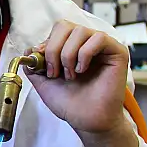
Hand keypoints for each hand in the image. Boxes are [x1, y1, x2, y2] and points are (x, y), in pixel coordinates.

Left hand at [26, 21, 138, 146]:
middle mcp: (86, 43)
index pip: (57, 30)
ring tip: (70, 75)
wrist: (87, 121)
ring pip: (80, 31)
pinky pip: (99, 38)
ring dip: (68, 55)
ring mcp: (102, 46)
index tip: (41, 64)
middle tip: (55, 72)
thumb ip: (34, 65)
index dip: (47, 44)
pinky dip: (85, 54)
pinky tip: (82, 70)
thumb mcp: (44, 82)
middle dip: (54, 49)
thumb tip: (30, 49)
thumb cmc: (70, 103)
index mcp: (71, 47)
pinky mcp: (117, 52)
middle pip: (65, 26)